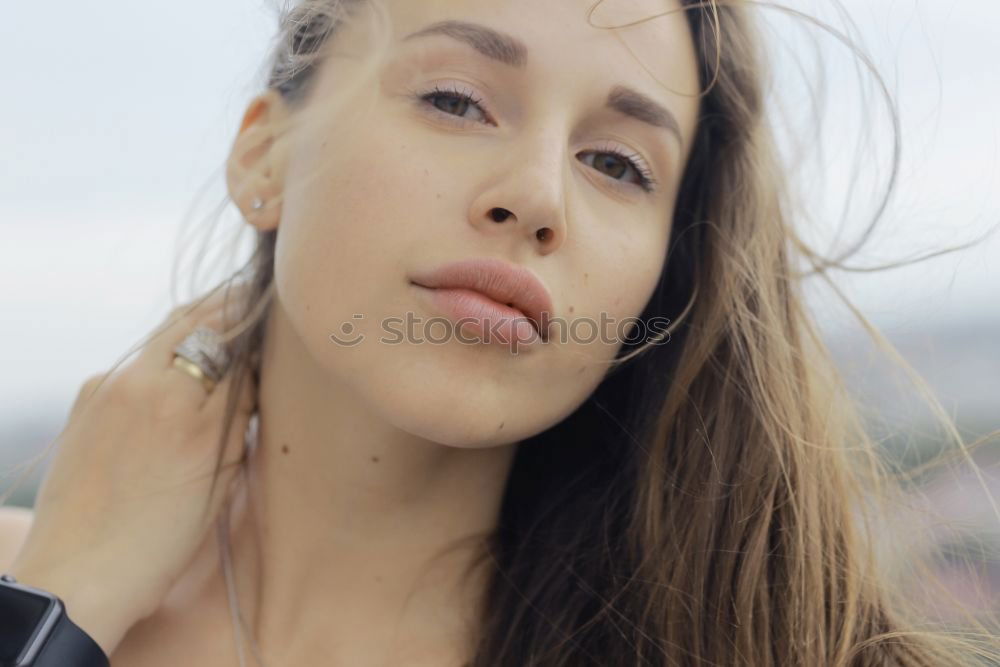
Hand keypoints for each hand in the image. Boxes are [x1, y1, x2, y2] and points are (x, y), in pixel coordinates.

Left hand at [9, 285, 257, 655]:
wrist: (78, 575)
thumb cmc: (158, 540)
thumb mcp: (219, 477)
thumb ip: (237, 412)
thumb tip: (255, 366)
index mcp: (185, 406)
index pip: (239, 342)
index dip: (264, 328)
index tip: (285, 321)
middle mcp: (143, 383)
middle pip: (198, 319)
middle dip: (233, 308)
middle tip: (262, 302)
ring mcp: (108, 386)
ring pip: (166, 334)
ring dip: (199, 326)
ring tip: (228, 333)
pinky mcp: (87, 398)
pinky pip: (136, 360)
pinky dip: (165, 357)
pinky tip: (181, 375)